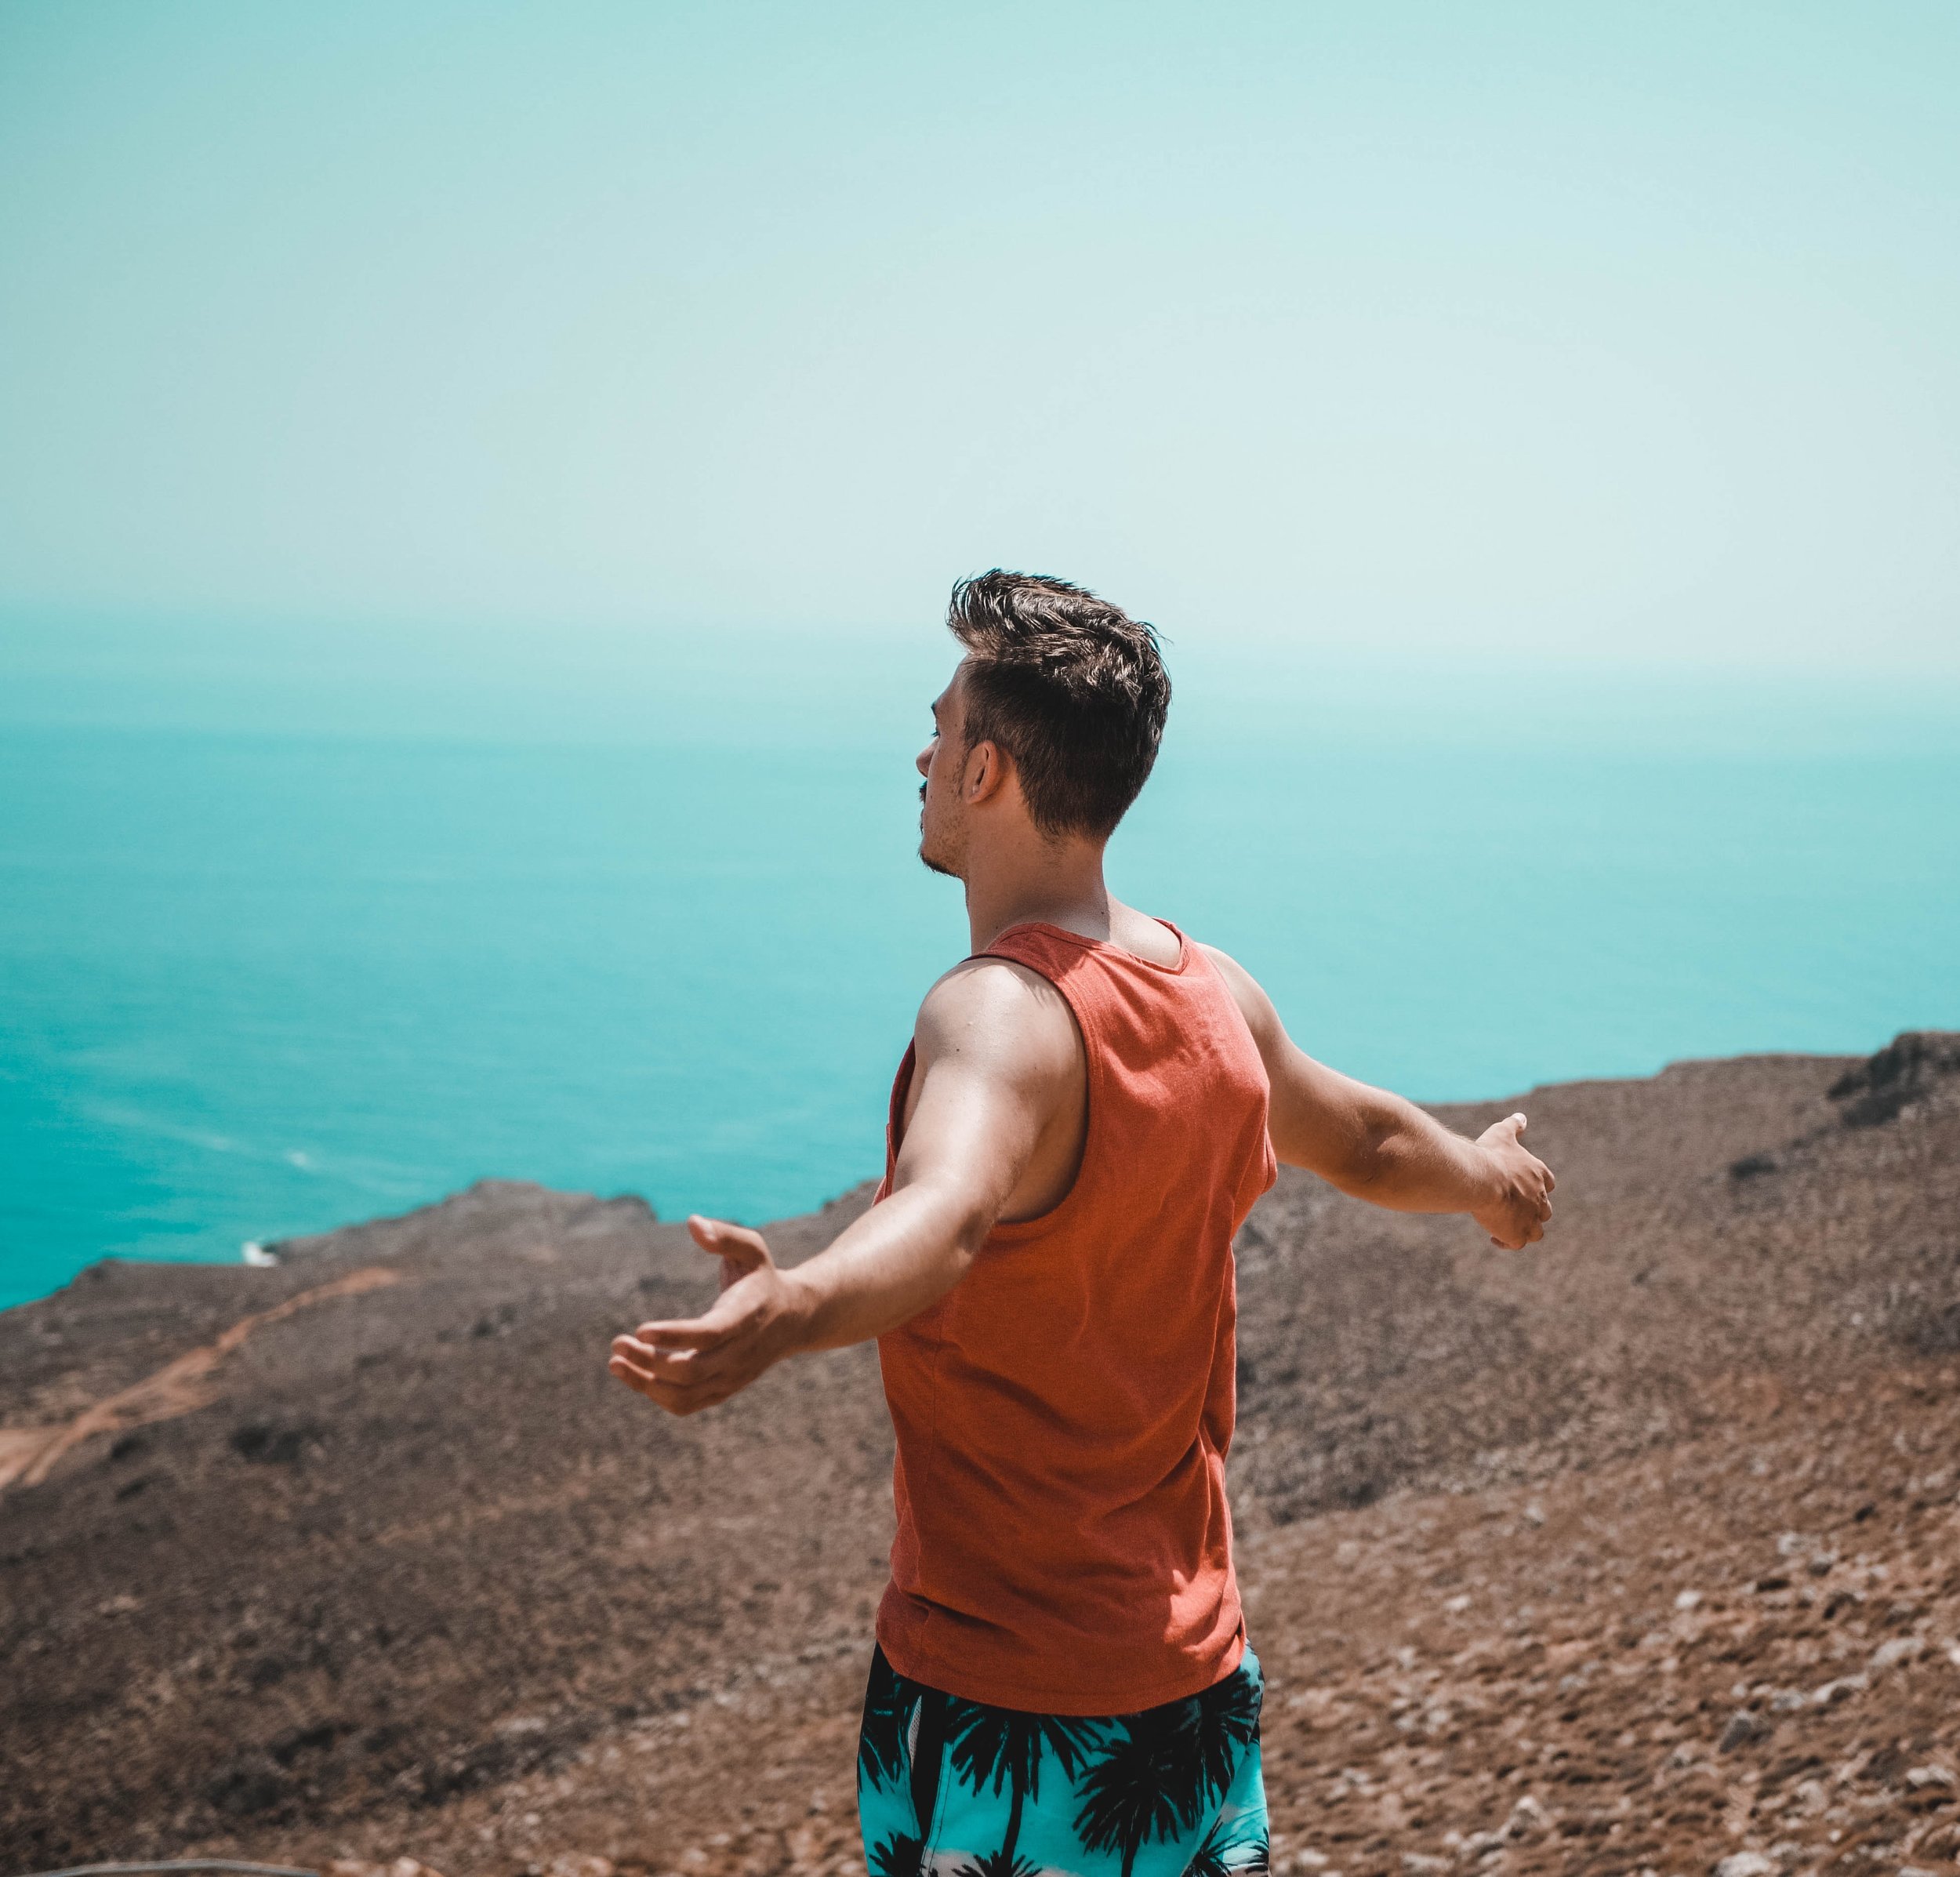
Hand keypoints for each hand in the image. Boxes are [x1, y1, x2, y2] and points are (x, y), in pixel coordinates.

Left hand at [607, 1216, 808, 1415]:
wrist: (795, 1318)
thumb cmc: (763, 1277)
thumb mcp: (752, 1249)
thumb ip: (724, 1235)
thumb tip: (692, 1222)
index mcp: (746, 1317)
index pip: (708, 1334)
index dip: (673, 1336)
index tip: (639, 1330)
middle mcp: (740, 1353)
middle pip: (691, 1370)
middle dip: (648, 1362)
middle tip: (617, 1344)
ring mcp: (733, 1376)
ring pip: (685, 1394)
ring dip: (646, 1383)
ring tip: (616, 1363)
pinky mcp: (724, 1389)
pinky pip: (688, 1404)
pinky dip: (658, 1396)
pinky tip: (635, 1376)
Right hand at [1471, 1113, 1555, 1249]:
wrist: (1482, 1178)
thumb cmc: (1491, 1155)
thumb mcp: (1502, 1134)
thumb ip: (1514, 1126)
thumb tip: (1521, 1116)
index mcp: (1539, 1175)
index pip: (1548, 1184)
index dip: (1536, 1187)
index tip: (1519, 1187)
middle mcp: (1540, 1198)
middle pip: (1544, 1209)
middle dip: (1530, 1210)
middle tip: (1508, 1208)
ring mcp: (1531, 1218)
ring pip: (1536, 1231)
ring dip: (1523, 1229)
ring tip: (1504, 1225)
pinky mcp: (1518, 1234)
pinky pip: (1516, 1243)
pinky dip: (1507, 1241)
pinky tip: (1494, 1237)